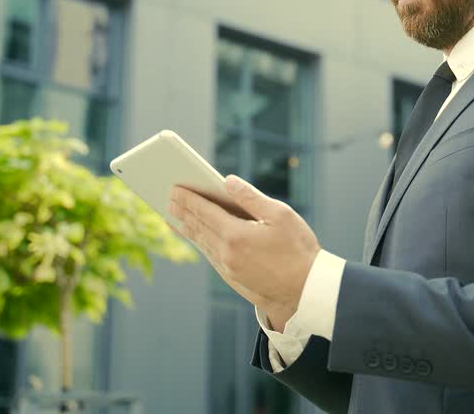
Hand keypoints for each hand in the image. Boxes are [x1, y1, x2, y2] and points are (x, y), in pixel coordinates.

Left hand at [168, 176, 319, 326]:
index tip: (174, 187)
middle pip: (197, 227)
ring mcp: (227, 268)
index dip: (188, 198)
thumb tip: (227, 181)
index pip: (204, 211)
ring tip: (174, 217)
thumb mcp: (280, 215)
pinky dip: (199, 243)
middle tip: (168, 198)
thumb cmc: (298, 250)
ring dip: (186, 228)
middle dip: (181, 212)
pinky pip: (209, 256)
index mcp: (235, 234)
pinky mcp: (232, 279)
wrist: (305, 292)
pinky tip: (197, 238)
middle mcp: (225, 253)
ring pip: (201, 243)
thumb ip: (250, 197)